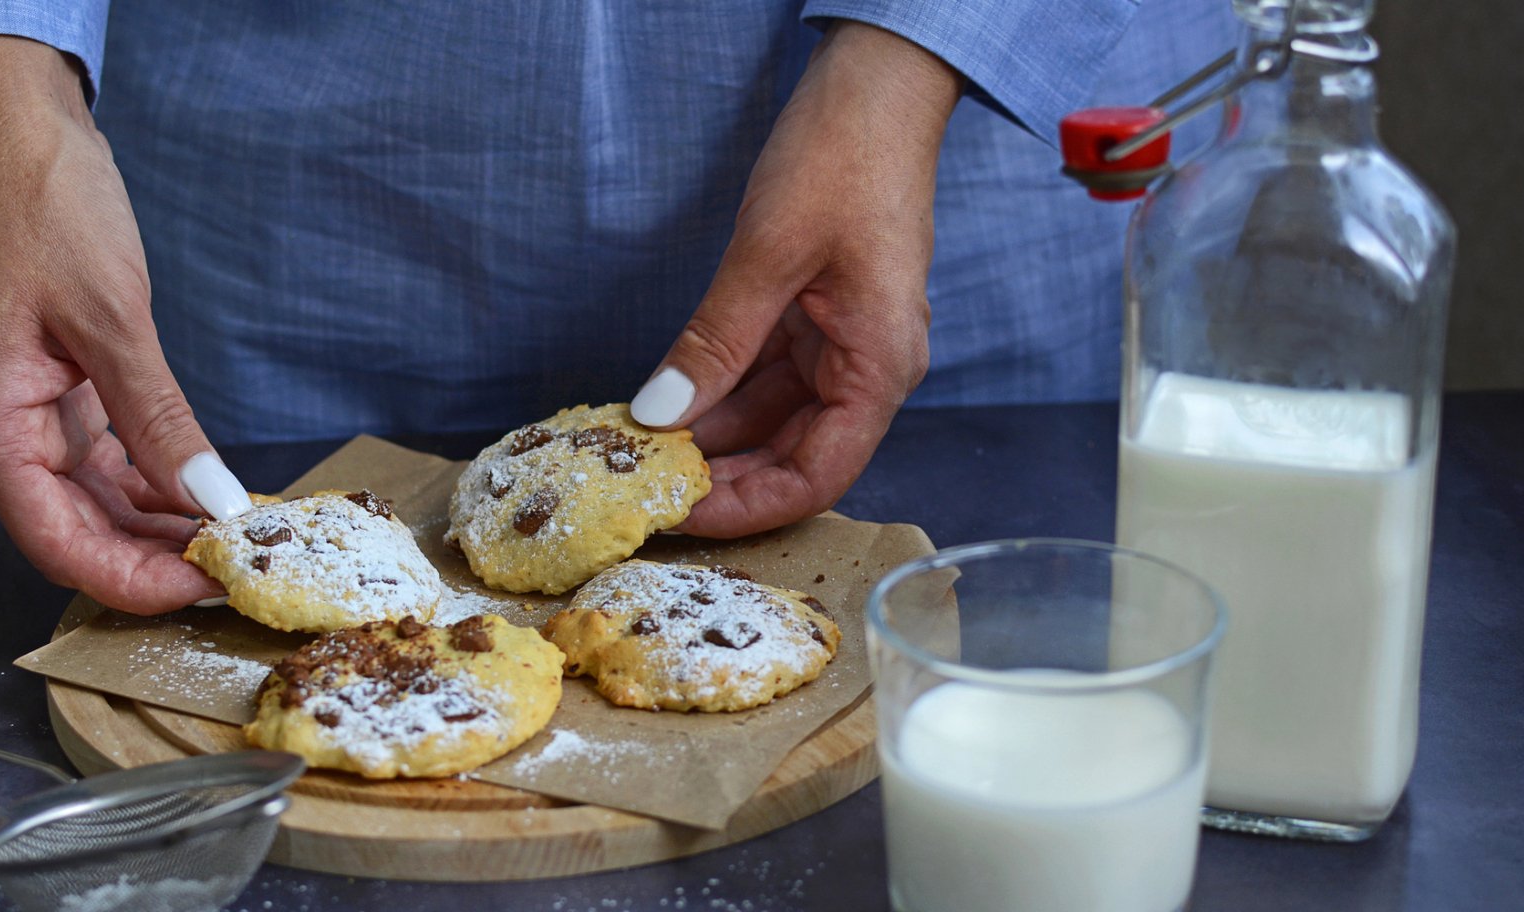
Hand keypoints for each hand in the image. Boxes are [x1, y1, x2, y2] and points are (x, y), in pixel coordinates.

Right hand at [0, 37, 245, 612]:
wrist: (21, 135)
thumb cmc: (46, 208)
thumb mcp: (112, 319)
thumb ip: (159, 419)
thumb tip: (210, 500)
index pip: (57, 543)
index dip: (131, 580)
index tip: (205, 587)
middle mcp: (4, 434)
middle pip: (79, 536)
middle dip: (156, 562)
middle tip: (239, 572)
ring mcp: (33, 416)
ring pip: (99, 506)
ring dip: (161, 529)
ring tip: (235, 540)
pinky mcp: (64, 394)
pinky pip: (110, 464)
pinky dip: (158, 483)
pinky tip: (208, 495)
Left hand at [630, 22, 961, 536]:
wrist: (877, 89)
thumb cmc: (845, 158)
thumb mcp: (767, 255)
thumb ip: (715, 342)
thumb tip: (660, 415)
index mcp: (878, 366)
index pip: (817, 476)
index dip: (749, 508)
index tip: (681, 516)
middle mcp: (868, 368)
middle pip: (795, 458)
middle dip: (723, 481)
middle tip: (647, 492)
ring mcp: (842, 345)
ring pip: (774, 421)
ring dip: (714, 441)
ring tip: (644, 456)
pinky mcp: (816, 320)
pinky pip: (765, 378)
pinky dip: (718, 395)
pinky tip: (668, 409)